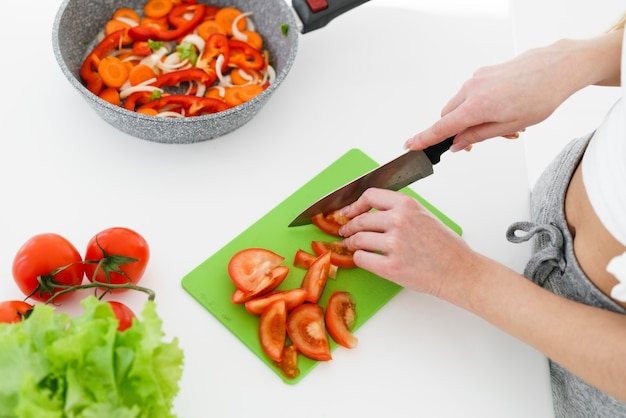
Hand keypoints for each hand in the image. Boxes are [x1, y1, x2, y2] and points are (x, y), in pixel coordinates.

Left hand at [339, 188, 477, 296]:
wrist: (459, 271)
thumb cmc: (445, 247)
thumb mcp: (424, 215)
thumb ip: (399, 211)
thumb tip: (371, 212)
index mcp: (407, 205)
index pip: (369, 196)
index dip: (355, 205)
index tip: (348, 212)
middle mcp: (399, 221)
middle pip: (360, 220)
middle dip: (349, 227)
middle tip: (345, 232)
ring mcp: (394, 244)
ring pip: (357, 239)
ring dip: (352, 243)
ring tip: (352, 246)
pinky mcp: (391, 267)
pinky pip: (362, 259)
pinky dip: (359, 258)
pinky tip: (364, 258)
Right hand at [405, 39, 592, 151]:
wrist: (558, 67)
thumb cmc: (541, 95)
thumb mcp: (509, 125)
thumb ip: (478, 136)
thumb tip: (459, 144)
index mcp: (476, 106)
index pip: (441, 127)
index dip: (424, 139)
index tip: (410, 145)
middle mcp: (471, 89)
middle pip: (449, 116)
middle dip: (457, 131)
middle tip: (475, 143)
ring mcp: (477, 79)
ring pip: (462, 106)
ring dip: (472, 119)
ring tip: (503, 127)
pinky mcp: (485, 73)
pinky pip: (473, 94)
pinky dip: (480, 106)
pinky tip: (503, 111)